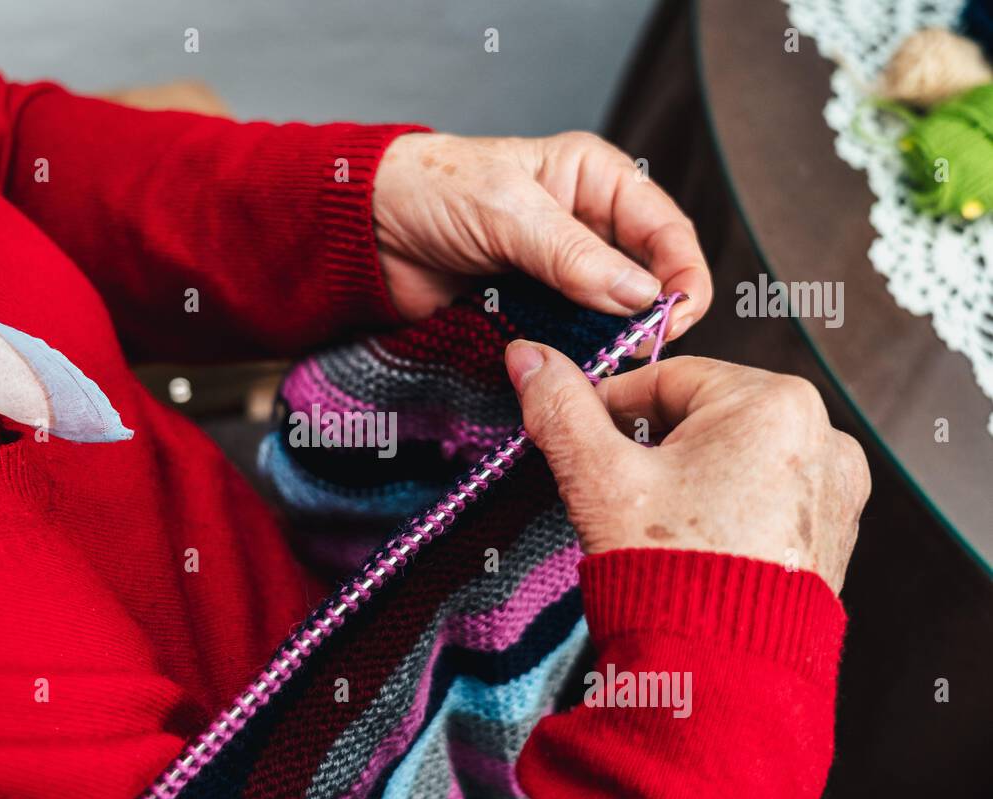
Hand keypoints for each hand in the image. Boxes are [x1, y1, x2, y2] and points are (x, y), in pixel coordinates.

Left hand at [372, 131, 711, 334]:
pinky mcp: (534, 308)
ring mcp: (562, 271)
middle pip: (647, 277)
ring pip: (611, 315)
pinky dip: (577, 354)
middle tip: (642, 350)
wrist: (365, 232)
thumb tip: (638, 294)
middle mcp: (587, 224)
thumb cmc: (429, 190)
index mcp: (596, 179)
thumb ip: (571, 255)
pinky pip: (570, 337)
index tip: (677, 317)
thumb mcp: (507, 212)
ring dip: (614, 341)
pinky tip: (577, 370)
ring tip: (610, 366)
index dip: (682, 274)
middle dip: (651, 315)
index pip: (665, 229)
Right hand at [505, 344, 869, 592]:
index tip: (581, 442)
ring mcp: (835, 487)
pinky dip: (726, 506)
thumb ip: (561, 408)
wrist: (722, 674)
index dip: (612, 408)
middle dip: (653, 445)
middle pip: (704, 415)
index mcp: (776, 402)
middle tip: (617, 491)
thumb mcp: (600, 478)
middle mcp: (823, 435)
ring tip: (654, 523)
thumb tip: (526, 355)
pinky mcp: (834, 531)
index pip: (668, 378)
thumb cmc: (668, 571)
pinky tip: (694, 543)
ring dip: (688, 475)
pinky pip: (766, 494)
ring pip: (733, 454)